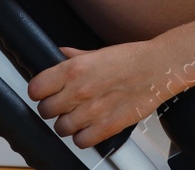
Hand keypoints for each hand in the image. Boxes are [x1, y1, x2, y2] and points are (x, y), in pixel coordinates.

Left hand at [27, 42, 167, 148]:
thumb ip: (73, 56)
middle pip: (45, 111)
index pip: (35, 89)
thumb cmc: (132, 59)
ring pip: (61, 129)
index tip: (45, 92)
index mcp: (73, 69)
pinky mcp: (106, 128)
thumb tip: (58, 54)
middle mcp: (79, 91)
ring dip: (68, 123)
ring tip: (79, 115)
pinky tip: (90, 126)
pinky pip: (80, 142)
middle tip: (64, 104)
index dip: (39, 91)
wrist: (158, 69)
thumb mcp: (97, 52)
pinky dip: (83, 136)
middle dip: (53, 108)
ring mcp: (91, 112)